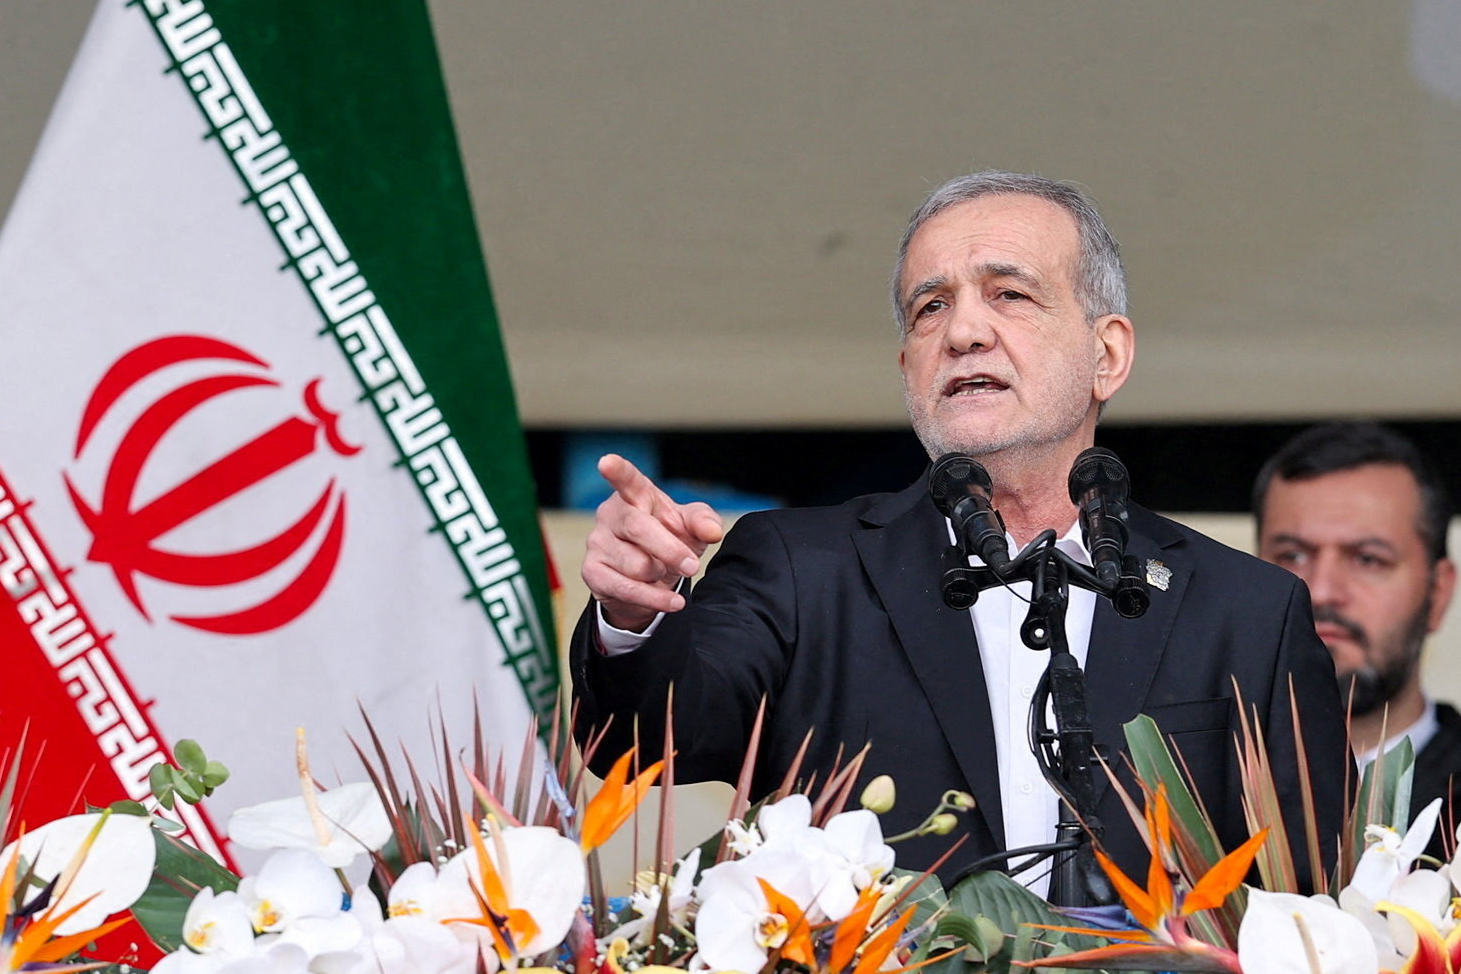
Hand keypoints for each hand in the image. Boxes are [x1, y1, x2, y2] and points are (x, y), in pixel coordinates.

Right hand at [582, 454, 724, 631]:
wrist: (651, 578)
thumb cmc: (670, 539)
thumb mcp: (692, 527)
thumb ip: (704, 522)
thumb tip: (713, 531)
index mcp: (636, 495)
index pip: (626, 479)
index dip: (617, 470)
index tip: (606, 462)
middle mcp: (611, 514)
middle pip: (639, 528)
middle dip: (670, 550)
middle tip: (693, 566)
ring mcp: (597, 543)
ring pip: (636, 565)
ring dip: (660, 574)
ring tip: (662, 572)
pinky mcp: (592, 572)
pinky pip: (627, 589)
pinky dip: (655, 599)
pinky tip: (672, 602)